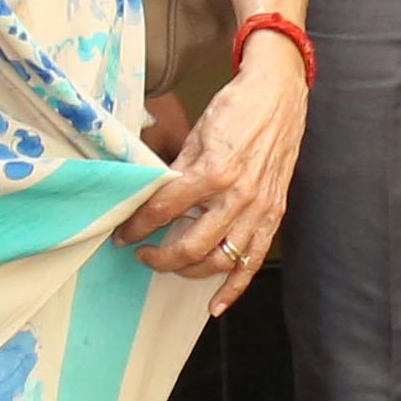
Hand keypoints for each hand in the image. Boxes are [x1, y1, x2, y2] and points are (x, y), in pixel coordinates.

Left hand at [115, 33, 306, 305]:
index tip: (122, 235)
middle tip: (142, 254)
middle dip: (159, 257)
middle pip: (190, 247)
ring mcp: (259, 209)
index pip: (163, 212)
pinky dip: (234, 287)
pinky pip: (254, 260)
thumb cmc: (236, 109)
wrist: (279, 96)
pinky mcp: (274, 214)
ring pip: (220, 260)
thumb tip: (151, 196)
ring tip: (172, 265)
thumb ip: (176, 170)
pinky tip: (215, 304)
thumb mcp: (196, 134)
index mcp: (212, 171)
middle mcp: (238, 196)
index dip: (135, 227)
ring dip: (190, 271)